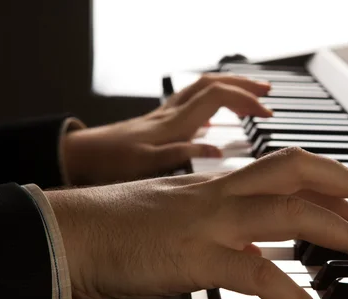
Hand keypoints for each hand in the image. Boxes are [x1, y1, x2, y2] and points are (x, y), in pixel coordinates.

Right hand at [46, 148, 347, 298]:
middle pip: (298, 172)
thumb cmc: (119, 225)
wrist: (72, 233)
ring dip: (340, 232)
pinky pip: (255, 273)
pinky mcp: (194, 258)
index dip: (328, 177)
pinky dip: (289, 292)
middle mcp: (220, 195)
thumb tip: (253, 244)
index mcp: (217, 184)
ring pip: (289, 213)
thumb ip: (219, 220)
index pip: (285, 168)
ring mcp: (210, 223)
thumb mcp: (179, 211)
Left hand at [62, 74, 271, 184]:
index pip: (217, 96)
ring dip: (230, 87)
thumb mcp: (147, 165)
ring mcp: (166, 116)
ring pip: (203, 89)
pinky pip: (193, 103)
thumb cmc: (109, 163)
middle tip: (268, 93)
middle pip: (213, 84)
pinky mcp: (161, 123)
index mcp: (173, 123)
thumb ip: (182, 155)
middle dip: (244, 84)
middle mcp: (171, 113)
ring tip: (252, 96)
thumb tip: (216, 151)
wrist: (79, 156)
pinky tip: (219, 117)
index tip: (265, 112)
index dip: (245, 99)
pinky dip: (213, 102)